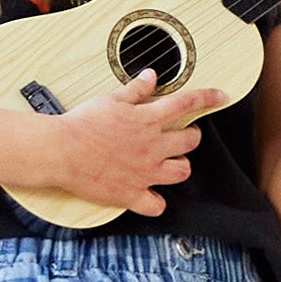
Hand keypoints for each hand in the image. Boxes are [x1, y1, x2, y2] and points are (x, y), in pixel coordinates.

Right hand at [36, 74, 215, 217]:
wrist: (59, 150)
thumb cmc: (81, 124)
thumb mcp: (110, 100)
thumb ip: (135, 90)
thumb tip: (151, 76)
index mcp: (147, 120)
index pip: (187, 104)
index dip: (208, 98)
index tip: (221, 97)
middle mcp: (152, 146)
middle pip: (190, 141)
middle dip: (190, 137)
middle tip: (180, 136)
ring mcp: (144, 172)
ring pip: (182, 172)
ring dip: (179, 167)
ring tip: (168, 163)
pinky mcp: (131, 193)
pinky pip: (156, 205)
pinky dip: (156, 203)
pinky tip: (151, 196)